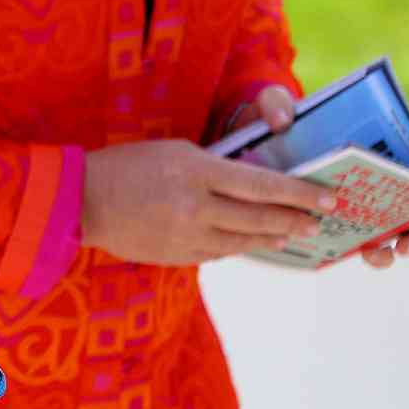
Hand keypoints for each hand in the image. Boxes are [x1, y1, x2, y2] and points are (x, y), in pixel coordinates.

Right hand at [83, 131, 335, 265]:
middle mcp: (197, 207)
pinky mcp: (179, 257)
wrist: (82, 202)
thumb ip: (212, 167)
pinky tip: (249, 242)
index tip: (326, 198)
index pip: (261, 184)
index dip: (298, 193)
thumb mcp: (174, 152)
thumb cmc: (127, 166)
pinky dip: (237, 245)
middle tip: (319, 222)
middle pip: (259, 218)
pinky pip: (218, 252)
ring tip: (291, 234)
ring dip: (271, 237)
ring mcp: (188, 237)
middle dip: (295, 220)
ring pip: (243, 241)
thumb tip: (249, 182)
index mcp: (196, 172)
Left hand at [223, 84, 408, 269]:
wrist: (243, 137)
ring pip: (381, 236)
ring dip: (386, 251)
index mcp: (374, 152)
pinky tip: (341, 255)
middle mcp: (367, 181)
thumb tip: (282, 121)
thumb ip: (275, 103)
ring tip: (377, 254)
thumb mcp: (273, 103)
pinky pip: (340, 243)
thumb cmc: (273, 118)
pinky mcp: (318, 220)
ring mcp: (346, 203)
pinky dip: (347, 253)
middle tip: (408, 243)